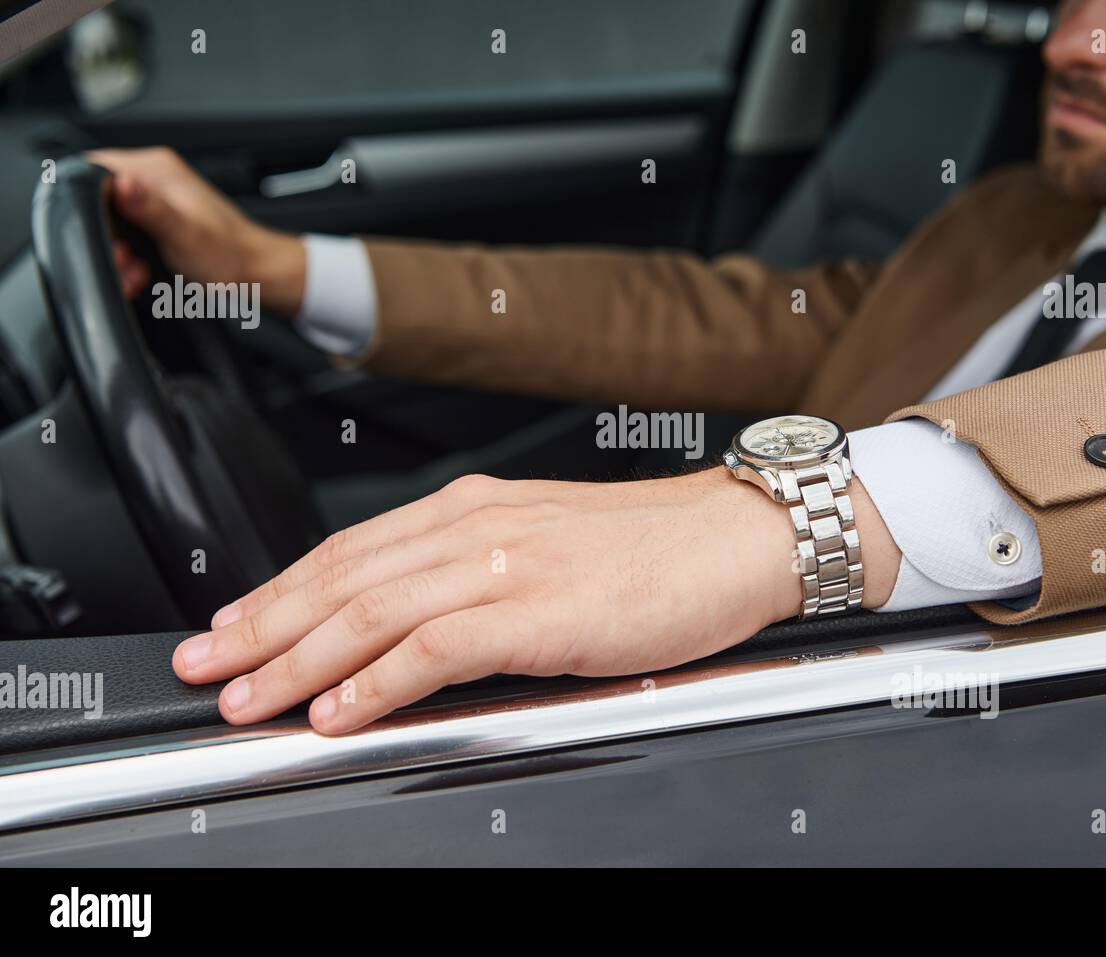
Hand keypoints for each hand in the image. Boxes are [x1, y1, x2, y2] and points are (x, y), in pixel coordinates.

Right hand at [86, 147, 305, 313]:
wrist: (258, 275)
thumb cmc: (230, 256)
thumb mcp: (185, 234)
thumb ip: (150, 209)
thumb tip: (122, 184)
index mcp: (157, 169)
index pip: (95, 168)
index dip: (86, 203)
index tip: (100, 235)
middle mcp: (155, 178)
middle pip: (101, 199)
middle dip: (105, 237)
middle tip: (123, 263)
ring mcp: (158, 199)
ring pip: (112, 221)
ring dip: (117, 252)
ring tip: (135, 274)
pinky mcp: (161, 221)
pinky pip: (129, 234)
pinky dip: (130, 256)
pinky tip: (140, 274)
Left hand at [172, 468, 901, 733]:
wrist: (738, 536)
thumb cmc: (657, 548)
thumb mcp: (550, 545)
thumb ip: (481, 574)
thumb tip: (419, 626)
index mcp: (476, 510)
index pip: (352, 550)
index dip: (280, 590)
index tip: (233, 623)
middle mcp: (478, 527)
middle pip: (343, 577)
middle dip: (263, 625)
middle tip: (205, 664)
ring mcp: (507, 564)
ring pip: (373, 610)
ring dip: (300, 658)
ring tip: (250, 697)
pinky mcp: (541, 607)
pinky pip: (435, 647)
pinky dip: (376, 680)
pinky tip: (340, 711)